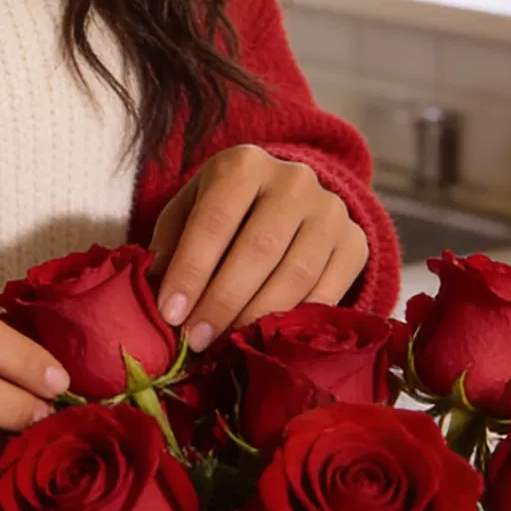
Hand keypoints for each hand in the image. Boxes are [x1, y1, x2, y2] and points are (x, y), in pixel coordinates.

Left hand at [146, 146, 368, 348]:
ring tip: (228, 346)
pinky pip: (329, 291)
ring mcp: (330, 211)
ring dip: (258, 317)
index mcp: (244, 164)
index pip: (215, 219)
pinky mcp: (356, 242)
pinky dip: (296, 321)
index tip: (170, 314)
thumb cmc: (226, 210)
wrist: (289, 198)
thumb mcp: (191, 210)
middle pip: (259, 248)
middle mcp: (294, 180)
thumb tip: (155, 289)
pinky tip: (269, 339)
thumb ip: (171, 243)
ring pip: (296, 273)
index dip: (192, 270)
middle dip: (223, 301)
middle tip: (197, 340)